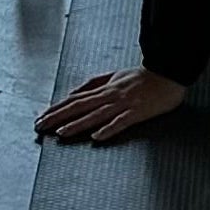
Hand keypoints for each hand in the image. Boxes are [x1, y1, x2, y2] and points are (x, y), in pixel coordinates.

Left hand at [35, 66, 187, 145]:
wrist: (169, 72)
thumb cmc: (142, 77)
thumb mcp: (114, 75)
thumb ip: (93, 83)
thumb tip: (73, 92)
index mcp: (104, 88)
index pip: (75, 99)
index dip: (57, 108)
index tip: (41, 117)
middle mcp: (110, 96)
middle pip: (80, 107)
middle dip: (58, 117)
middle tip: (40, 126)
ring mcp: (123, 104)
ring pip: (96, 115)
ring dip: (78, 124)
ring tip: (61, 132)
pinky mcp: (137, 112)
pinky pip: (121, 122)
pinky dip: (108, 129)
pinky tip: (96, 137)